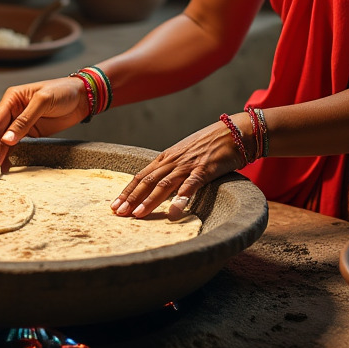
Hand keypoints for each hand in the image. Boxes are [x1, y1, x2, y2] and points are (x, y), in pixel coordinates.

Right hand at [0, 76, 89, 169]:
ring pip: (3, 142)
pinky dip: (8, 156)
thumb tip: (6, 140)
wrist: (83, 96)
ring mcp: (20, 123)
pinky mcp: (30, 132)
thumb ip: (25, 120)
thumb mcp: (43, 101)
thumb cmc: (63, 91)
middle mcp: (12, 111)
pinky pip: (15, 146)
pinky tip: (4, 167)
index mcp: (11, 99)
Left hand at [111, 118, 246, 220]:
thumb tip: (157, 183)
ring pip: (164, 184)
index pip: (141, 176)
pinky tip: (173, 212)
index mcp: (166, 158)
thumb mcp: (184, 154)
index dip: (127, 191)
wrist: (233, 132)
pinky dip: (181, 199)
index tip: (115, 205)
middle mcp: (173, 161)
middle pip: (147, 181)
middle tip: (118, 213)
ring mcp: (188, 165)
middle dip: (131, 198)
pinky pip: (191, 186)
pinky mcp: (205, 169)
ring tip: (137, 215)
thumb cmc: (209, 144)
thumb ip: (171, 167)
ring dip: (149, 201)